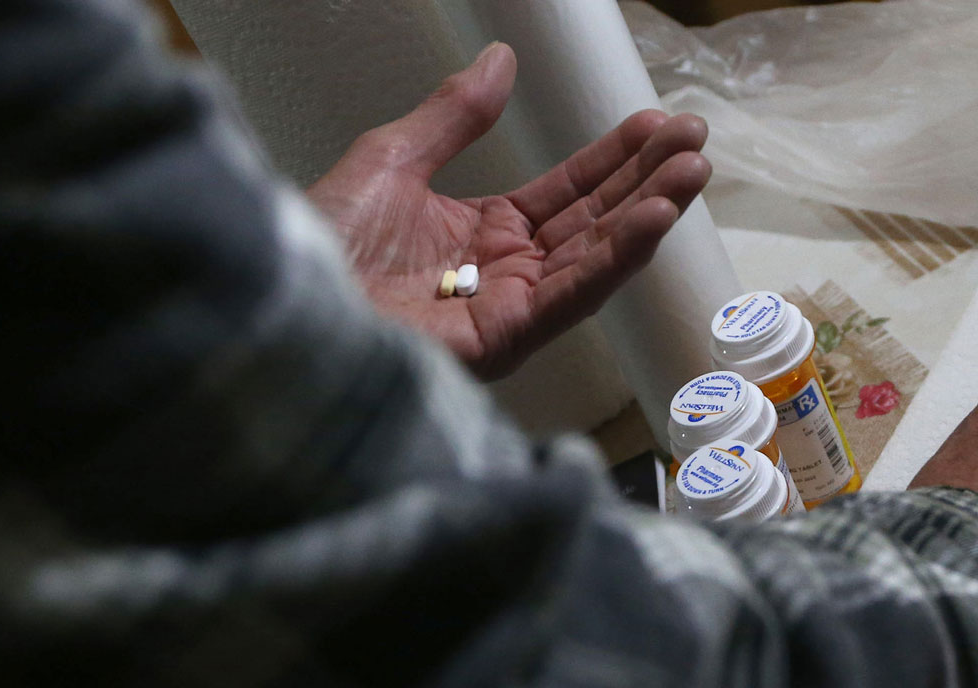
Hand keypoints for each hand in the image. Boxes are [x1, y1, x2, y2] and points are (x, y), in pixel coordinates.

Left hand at [307, 43, 711, 380]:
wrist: (281, 303)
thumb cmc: (320, 246)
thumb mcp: (392, 159)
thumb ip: (454, 115)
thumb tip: (501, 61)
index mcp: (481, 234)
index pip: (567, 192)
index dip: (613, 157)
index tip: (656, 124)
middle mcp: (506, 274)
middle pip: (594, 221)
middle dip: (648, 179)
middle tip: (696, 140)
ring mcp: (511, 308)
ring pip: (595, 255)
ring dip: (649, 213)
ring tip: (694, 171)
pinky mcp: (507, 337)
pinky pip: (574, 293)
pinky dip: (617, 256)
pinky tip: (654, 218)